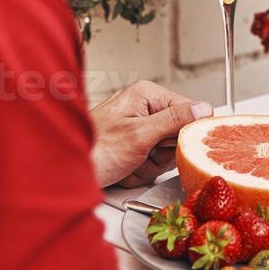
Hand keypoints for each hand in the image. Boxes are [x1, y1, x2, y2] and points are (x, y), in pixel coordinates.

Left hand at [90, 80, 211, 188]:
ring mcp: (139, 130)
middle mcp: (144, 109)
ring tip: (127, 163)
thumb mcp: (140, 135)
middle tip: (140, 155)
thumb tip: (204, 109)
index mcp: (147, 95)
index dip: (184, 133)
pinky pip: (151, 165)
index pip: (190, 111)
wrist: (64, 173)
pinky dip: (138, 173)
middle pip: (179, 136)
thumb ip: (174, 120)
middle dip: (160, 155)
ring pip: (166, 154)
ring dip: (147, 166)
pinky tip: (122, 169)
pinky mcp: (134, 148)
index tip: (167, 145)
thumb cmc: (93, 150)